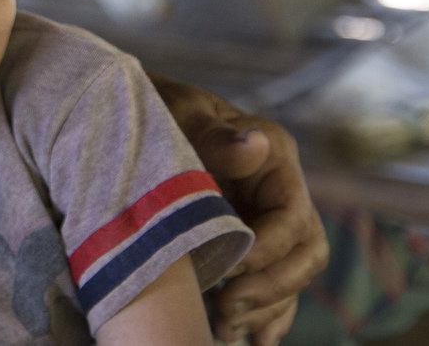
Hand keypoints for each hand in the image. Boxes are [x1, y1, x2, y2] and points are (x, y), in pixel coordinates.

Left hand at [152, 76, 328, 345]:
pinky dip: (264, 314)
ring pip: (290, 277)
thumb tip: (256, 145)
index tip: (227, 271)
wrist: (125, 114)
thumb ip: (214, 136)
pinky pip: (272, 285)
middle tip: (225, 309)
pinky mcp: (250, 243)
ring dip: (265, 309)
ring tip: (224, 330)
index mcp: (275, 157)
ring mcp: (267, 219)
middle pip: (303, 254)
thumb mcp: (180, 113)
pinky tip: (247, 338)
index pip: (292, 218)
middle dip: (270, 289)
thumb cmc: (155, 106)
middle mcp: (279, 191)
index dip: (266, 252)